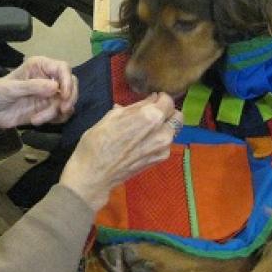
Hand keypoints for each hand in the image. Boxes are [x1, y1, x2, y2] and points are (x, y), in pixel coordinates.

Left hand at [0, 56, 77, 129]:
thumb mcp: (10, 88)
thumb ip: (32, 86)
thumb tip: (55, 87)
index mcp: (40, 66)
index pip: (63, 68)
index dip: (67, 81)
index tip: (63, 95)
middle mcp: (48, 78)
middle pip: (71, 84)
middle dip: (69, 98)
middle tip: (61, 110)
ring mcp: (49, 95)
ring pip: (67, 101)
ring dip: (57, 112)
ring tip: (37, 119)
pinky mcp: (48, 109)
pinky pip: (62, 114)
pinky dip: (56, 119)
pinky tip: (38, 121)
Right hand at [59, 93, 180, 210]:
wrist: (95, 174)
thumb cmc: (98, 141)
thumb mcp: (113, 115)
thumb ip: (137, 106)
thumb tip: (151, 99)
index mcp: (151, 117)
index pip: (168, 100)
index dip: (159, 98)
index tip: (151, 100)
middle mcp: (163, 132)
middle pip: (177, 116)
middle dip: (167, 112)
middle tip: (151, 113)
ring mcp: (164, 148)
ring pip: (173, 130)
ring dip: (164, 126)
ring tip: (145, 129)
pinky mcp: (160, 160)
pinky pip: (166, 144)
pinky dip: (159, 140)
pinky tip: (143, 142)